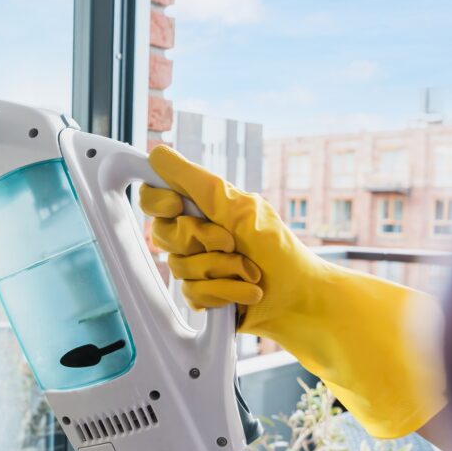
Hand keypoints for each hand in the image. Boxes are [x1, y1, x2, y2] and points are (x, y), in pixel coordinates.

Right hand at [138, 144, 445, 438]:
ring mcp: (194, 265)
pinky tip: (247, 292)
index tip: (178, 205)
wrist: (300, 297)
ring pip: (178, 267)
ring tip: (250, 271)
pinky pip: (191, 294)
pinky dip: (226, 293)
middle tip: (232, 243)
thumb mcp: (236, 205)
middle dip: (200, 241)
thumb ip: (193, 179)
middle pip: (161, 233)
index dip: (158, 202)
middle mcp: (192, 234)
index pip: (151, 197)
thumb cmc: (277, 248)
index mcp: (199, 207)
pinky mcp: (200, 295)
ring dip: (222, 269)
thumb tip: (156, 153)